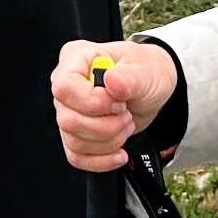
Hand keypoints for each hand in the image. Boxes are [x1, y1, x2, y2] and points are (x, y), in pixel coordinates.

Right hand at [51, 37, 174, 172]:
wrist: (153, 91)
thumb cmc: (146, 71)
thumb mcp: (147, 70)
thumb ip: (130, 77)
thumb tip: (112, 81)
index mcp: (77, 58)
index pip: (64, 87)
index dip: (90, 102)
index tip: (117, 103)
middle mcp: (68, 85)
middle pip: (68, 119)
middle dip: (105, 125)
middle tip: (125, 113)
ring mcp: (69, 111)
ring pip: (74, 141)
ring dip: (108, 140)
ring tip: (125, 124)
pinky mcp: (76, 134)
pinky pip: (77, 156)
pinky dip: (102, 159)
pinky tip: (120, 151)